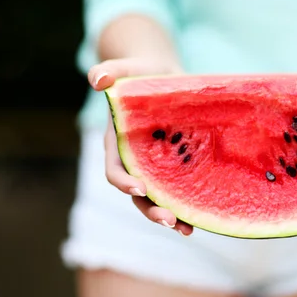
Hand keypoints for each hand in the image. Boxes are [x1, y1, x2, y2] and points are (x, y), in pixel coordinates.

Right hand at [89, 58, 193, 235]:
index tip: (141, 188)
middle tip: (170, 221)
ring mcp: (154, 167)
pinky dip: (185, 207)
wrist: (164, 76)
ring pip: (156, 199)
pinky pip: (176, 192)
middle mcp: (134, 160)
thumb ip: (112, 70)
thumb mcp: (131, 67)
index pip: (115, 168)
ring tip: (187, 230)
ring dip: (169, 216)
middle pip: (137, 193)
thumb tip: (97, 79)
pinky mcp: (173, 168)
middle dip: (151, 210)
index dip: (124, 181)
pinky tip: (200, 219)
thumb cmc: (144, 72)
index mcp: (118, 142)